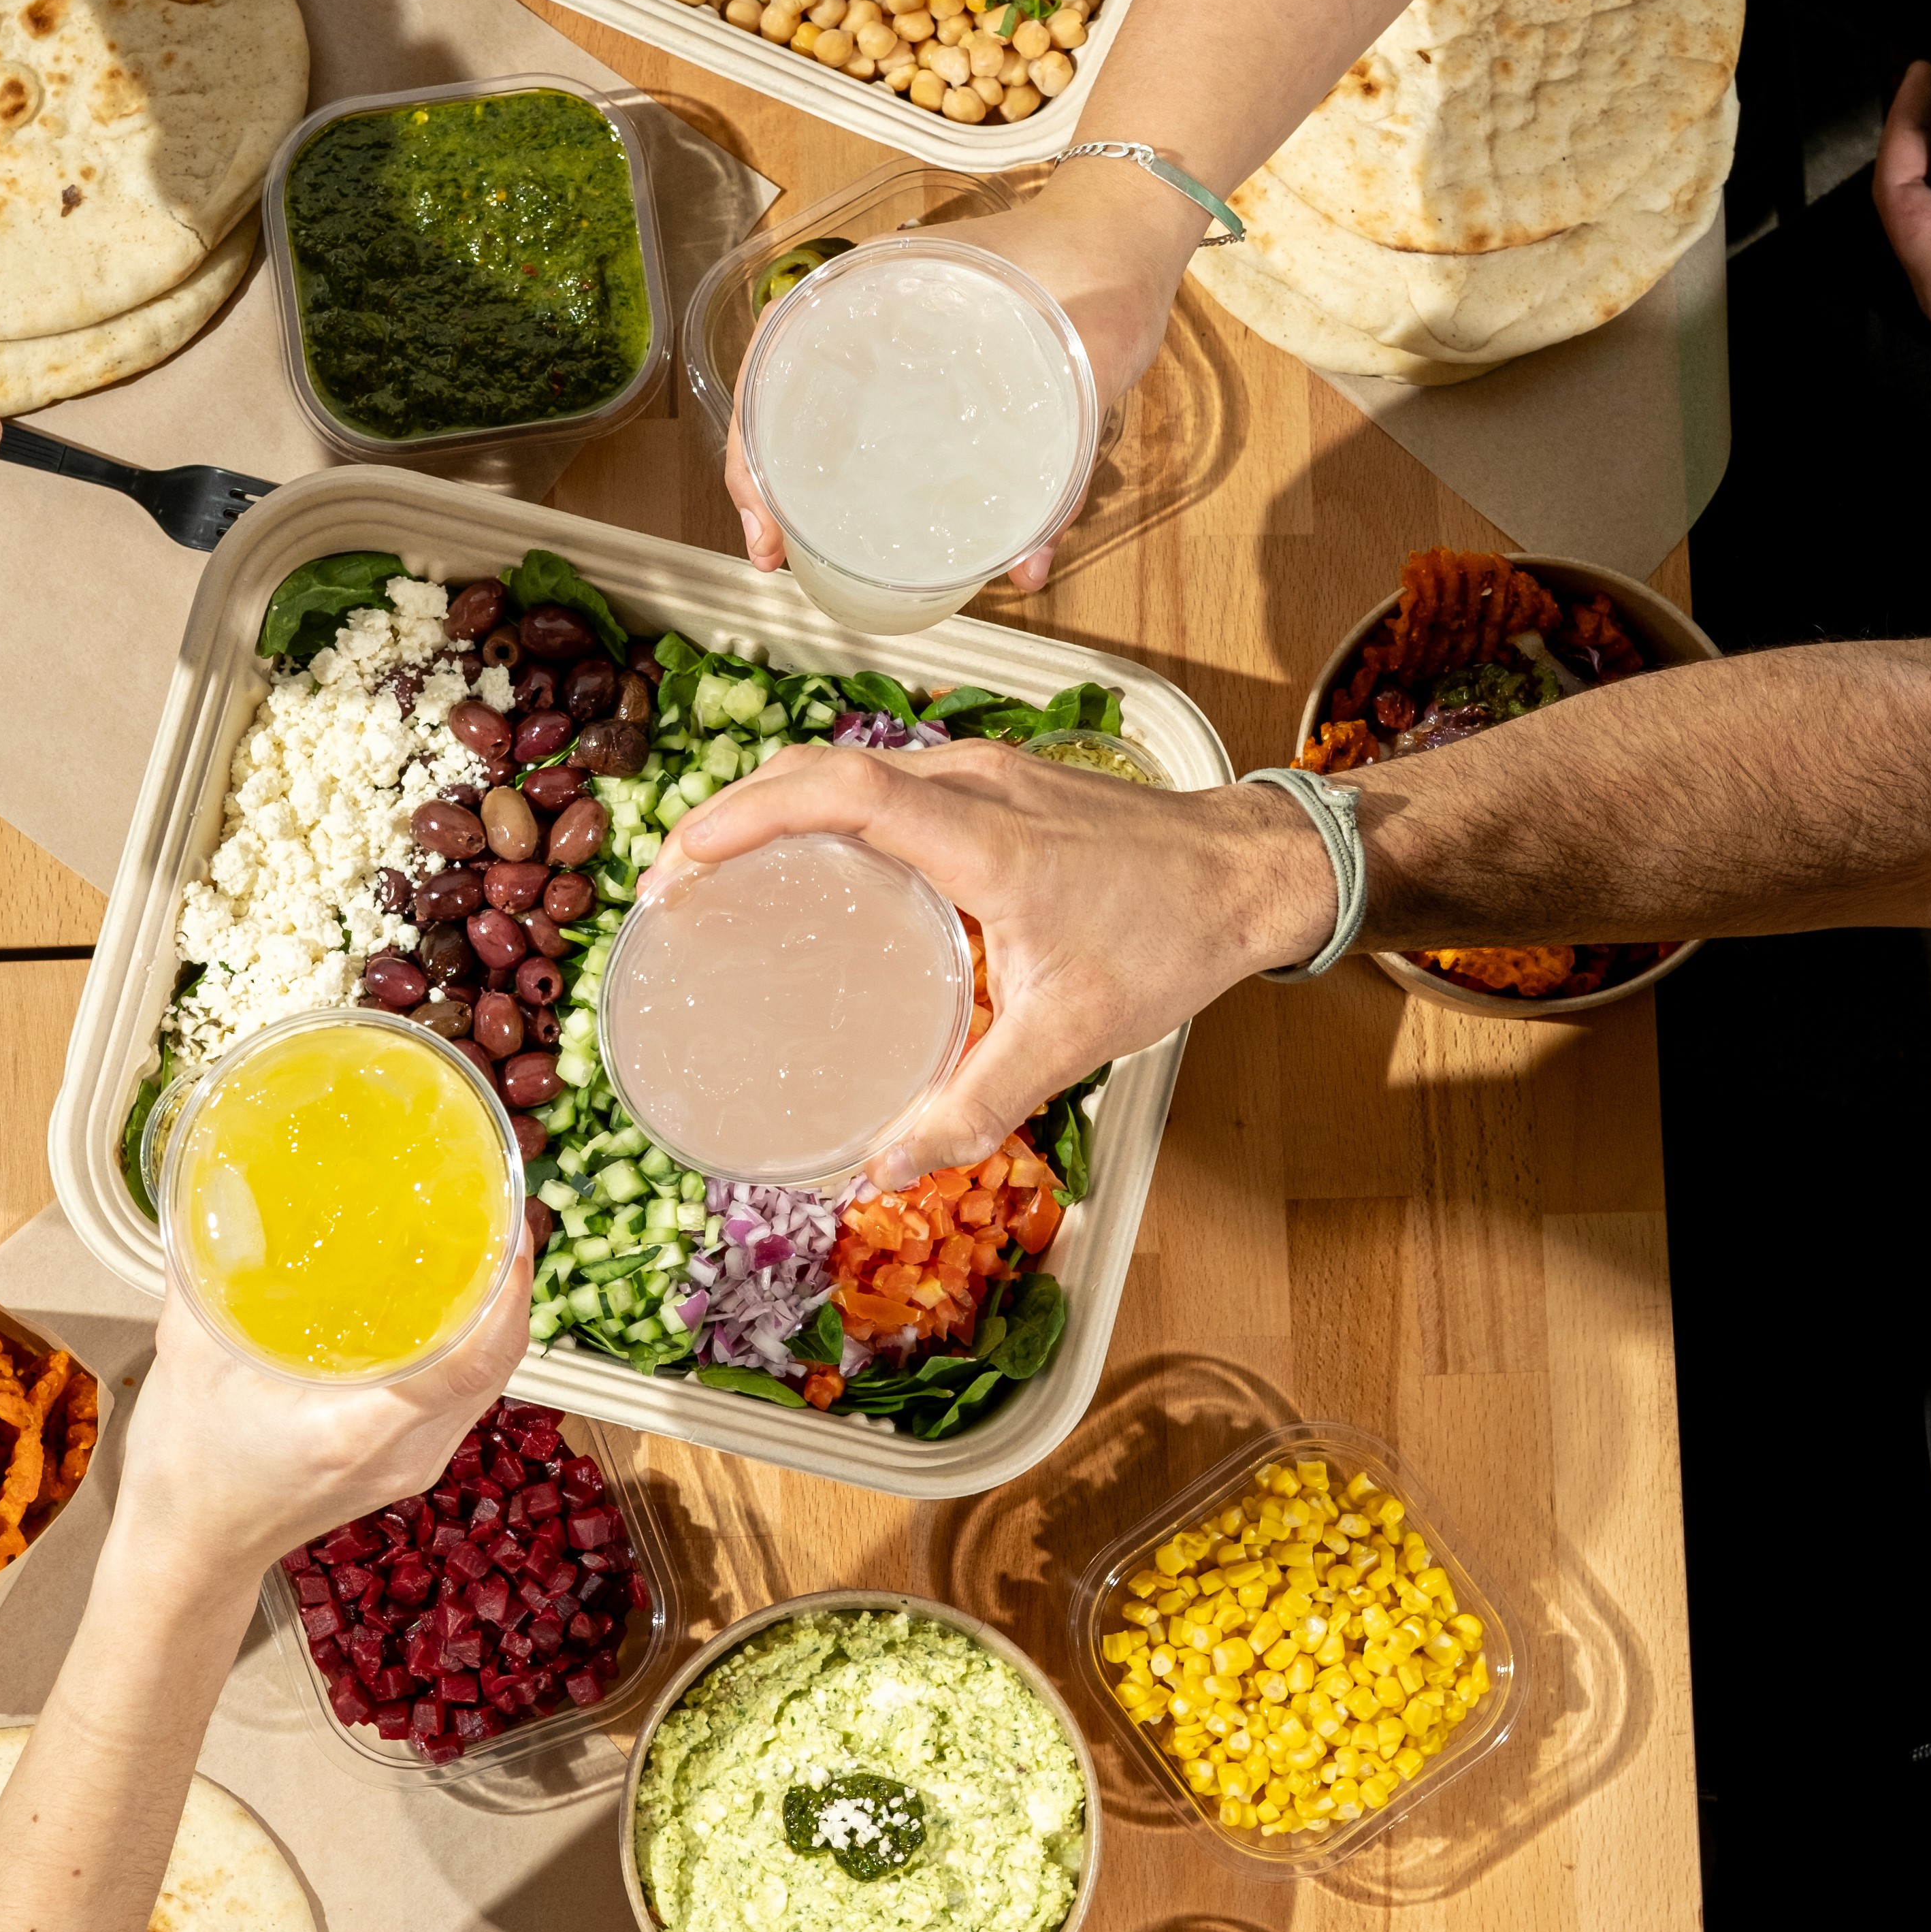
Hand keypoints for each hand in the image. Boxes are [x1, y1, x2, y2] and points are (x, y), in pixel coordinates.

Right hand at [113, 1249, 532, 1592]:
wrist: (191, 1555)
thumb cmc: (187, 1471)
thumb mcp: (189, 1359)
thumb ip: (208, 1272)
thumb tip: (221, 1191)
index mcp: (359, 1430)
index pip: (470, 1363)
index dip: (505, 1293)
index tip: (508, 1227)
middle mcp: (405, 1451)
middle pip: (497, 1364)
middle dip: (509, 1284)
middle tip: (496, 1210)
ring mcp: (416, 1462)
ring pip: (488, 1379)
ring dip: (495, 1313)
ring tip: (481, 1241)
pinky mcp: (410, 1462)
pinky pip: (465, 1394)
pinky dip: (471, 1343)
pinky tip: (448, 1300)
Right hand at [648, 741, 1331, 1176]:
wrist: (1255, 871)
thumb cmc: (1174, 938)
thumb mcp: (1074, 1035)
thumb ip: (976, 1102)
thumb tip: (883, 1165)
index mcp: (982, 836)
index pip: (838, 791)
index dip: (745, 816)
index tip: (682, 860)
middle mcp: (974, 787)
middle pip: (822, 768)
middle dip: (733, 811)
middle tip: (675, 882)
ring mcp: (987, 776)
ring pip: (853, 766)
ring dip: (777, 803)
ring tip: (721, 871)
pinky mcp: (999, 785)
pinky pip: (889, 779)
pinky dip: (829, 809)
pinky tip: (813, 866)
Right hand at [722, 161, 1201, 584]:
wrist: (1130, 227)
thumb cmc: (1099, 272)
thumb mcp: (1081, 367)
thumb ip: (1064, 469)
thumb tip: (1028, 570)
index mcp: (886, 288)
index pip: (776, 356)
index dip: (752, 446)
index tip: (767, 523)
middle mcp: (876, 309)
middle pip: (781, 390)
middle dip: (761, 478)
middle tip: (771, 552)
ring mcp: (896, 333)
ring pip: (818, 402)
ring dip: (794, 473)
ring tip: (791, 544)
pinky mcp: (931, 358)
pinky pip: (871, 409)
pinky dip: (853, 459)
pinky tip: (858, 510)